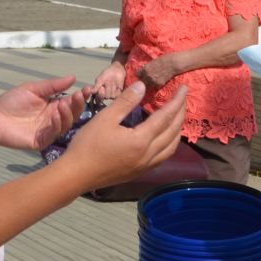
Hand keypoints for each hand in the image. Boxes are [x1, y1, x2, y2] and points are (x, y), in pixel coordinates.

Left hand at [0, 75, 83, 150]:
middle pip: (72, 114)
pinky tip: (55, 115)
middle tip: (78, 96)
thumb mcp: (33, 89)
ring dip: (67, 115)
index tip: (87, 89)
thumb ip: (53, 86)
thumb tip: (73, 78)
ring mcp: (48, 130)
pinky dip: (57, 125)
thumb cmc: (12, 101)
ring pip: (66, 125)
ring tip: (63, 104)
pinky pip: (53, 134)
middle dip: (77, 105)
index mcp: (53, 105)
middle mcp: (54, 118)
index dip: (80, 96)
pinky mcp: (41, 141)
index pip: (72, 101)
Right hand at [61, 82, 188, 187]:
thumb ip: (125, 101)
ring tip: (177, 117)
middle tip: (182, 98)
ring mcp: (145, 166)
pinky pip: (163, 157)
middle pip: (173, 132)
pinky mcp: (140, 172)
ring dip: (178, 131)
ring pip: (171, 147)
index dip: (177, 101)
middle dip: (180, 113)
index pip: (166, 117)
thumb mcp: (105, 118)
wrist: (76, 175)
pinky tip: (165, 138)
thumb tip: (142, 86)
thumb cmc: (88, 145)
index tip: (184, 88)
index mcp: (141, 140)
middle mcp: (148, 155)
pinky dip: (170, 144)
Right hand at [92, 62, 128, 99]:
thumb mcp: (100, 79)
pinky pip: (118, 95)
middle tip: (108, 81)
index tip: (101, 87)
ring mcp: (112, 93)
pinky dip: (117, 89)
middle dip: (107, 88)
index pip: (99, 97)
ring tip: (113, 81)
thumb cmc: (107, 73)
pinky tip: (117, 85)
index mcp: (100, 91)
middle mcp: (106, 94)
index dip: (101, 93)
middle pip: (106, 96)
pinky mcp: (119, 93)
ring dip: (112, 87)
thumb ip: (96, 86)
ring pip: (112, 96)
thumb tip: (91, 91)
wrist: (117, 69)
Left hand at [136, 56, 182, 91]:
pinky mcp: (159, 85)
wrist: (174, 63)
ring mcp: (153, 81)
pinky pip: (155, 87)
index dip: (140, 74)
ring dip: (150, 84)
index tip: (142, 75)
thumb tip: (143, 70)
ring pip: (148, 85)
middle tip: (148, 79)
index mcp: (145, 68)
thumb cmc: (164, 59)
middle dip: (144, 80)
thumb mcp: (153, 61)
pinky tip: (160, 81)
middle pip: (141, 81)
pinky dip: (156, 85)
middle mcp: (147, 75)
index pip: (137, 74)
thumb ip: (147, 67)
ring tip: (155, 80)